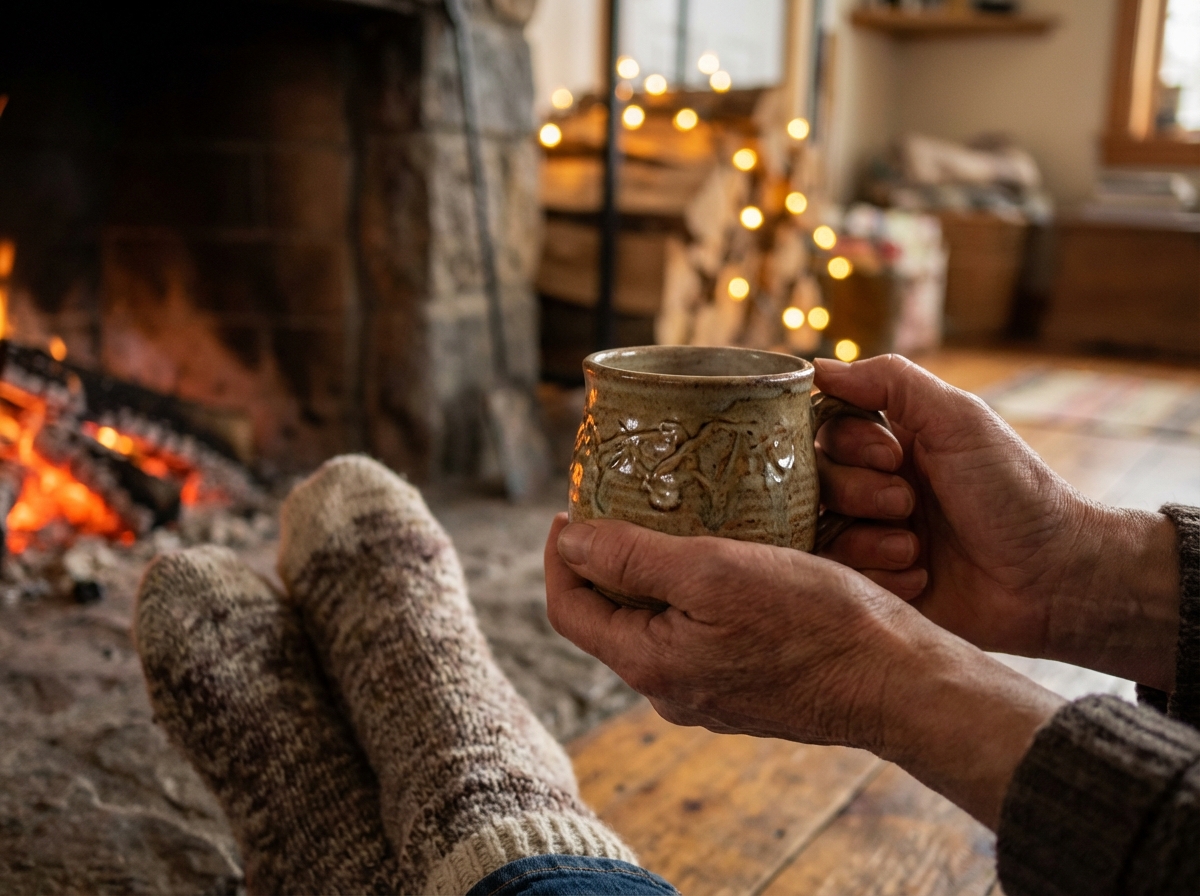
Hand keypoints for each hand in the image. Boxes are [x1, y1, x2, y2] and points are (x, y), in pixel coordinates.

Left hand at [544, 514, 1062, 829]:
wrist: (900, 681)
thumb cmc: (815, 622)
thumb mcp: (715, 573)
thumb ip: (633, 559)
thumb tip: (569, 539)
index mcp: (650, 666)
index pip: (569, 609)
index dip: (560, 555)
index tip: (570, 507)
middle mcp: (672, 689)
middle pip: (610, 617)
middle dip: (606, 560)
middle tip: (620, 504)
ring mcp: (710, 691)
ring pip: (658, 623)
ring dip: (653, 574)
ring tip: (671, 522)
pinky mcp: (746, 686)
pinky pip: (699, 634)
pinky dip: (694, 594)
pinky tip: (722, 558)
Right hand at [814, 355, 1180, 689]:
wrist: (1053, 575)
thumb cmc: (1014, 489)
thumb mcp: (957, 419)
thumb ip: (888, 381)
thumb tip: (815, 365)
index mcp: (892, 442)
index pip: (826, 428)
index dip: (847, 442)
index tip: (891, 454)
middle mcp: (875, 485)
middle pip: (815, 480)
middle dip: (859, 493)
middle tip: (908, 503)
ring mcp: (874, 536)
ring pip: (820, 530)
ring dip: (867, 538)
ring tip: (915, 547)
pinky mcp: (877, 584)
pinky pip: (841, 577)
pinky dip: (880, 575)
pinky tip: (920, 575)